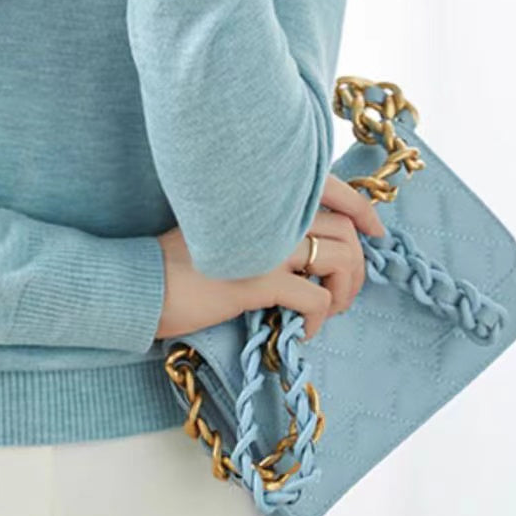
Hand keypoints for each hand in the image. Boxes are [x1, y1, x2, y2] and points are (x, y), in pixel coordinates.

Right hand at [154, 174, 386, 342]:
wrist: (140, 283)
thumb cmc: (179, 261)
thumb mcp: (224, 228)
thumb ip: (263, 223)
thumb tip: (310, 242)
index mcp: (260, 193)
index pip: (327, 184)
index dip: (360, 207)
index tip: (375, 231)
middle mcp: (267, 210)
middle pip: (344, 227)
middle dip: (358, 263)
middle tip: (347, 290)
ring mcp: (264, 243)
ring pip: (339, 259)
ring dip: (346, 290)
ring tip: (331, 309)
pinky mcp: (258, 279)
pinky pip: (316, 298)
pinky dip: (319, 318)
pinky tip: (304, 330)